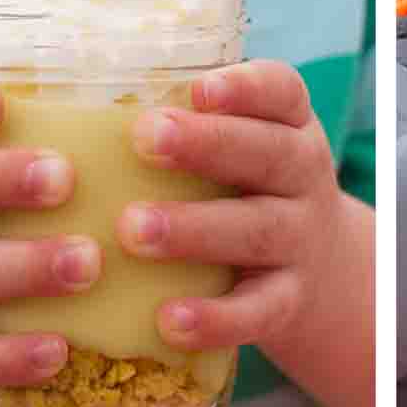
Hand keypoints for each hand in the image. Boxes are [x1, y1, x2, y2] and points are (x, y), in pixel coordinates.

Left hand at [116, 61, 342, 353]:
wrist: (326, 270)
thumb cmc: (250, 186)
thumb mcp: (245, 143)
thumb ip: (188, 121)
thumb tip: (80, 105)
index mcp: (291, 124)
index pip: (281, 91)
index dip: (244, 88)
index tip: (197, 88)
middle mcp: (304, 175)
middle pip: (265, 153)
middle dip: (205, 144)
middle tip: (143, 137)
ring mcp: (301, 239)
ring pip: (255, 229)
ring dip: (194, 228)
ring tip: (133, 228)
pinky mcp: (289, 301)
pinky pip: (257, 310)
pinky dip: (216, 317)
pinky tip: (168, 318)